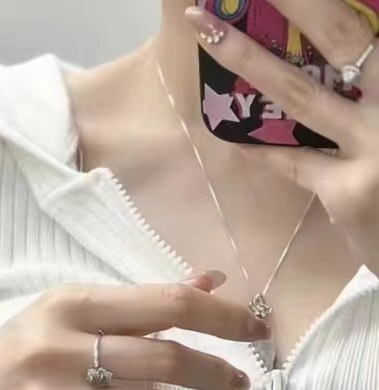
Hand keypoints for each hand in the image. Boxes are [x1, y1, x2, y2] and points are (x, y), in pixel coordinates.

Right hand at [0, 275, 268, 389]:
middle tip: (238, 385)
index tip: (257, 331)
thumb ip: (133, 304)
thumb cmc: (15, 363)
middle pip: (163, 358)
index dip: (220, 318)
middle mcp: (54, 350)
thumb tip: (208, 282)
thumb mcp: (61, 320)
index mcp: (65, 307)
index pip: (162, 305)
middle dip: (214, 372)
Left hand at [185, 2, 378, 274]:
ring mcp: (376, 146)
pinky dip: (263, 148)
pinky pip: (295, 162)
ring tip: (205, 30)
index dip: (316, 0)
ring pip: (302, 93)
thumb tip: (339, 51)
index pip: (362, 20)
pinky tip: (230, 132)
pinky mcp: (349, 192)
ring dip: (246, 58)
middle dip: (291, 0)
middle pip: (341, 32)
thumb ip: (370, 82)